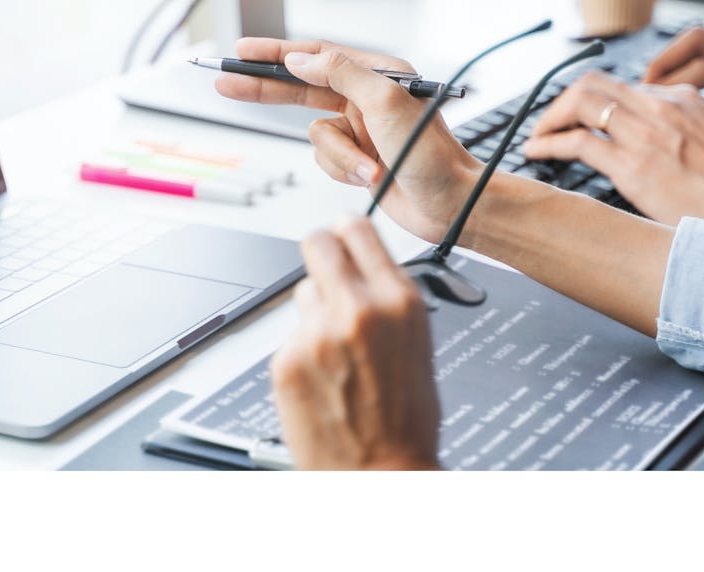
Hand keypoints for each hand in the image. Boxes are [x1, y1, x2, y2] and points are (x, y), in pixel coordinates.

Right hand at [215, 39, 481, 242]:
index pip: (316, 56)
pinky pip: (327, 161)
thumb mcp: (386, 102)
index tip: (243, 52)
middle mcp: (367, 97)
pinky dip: (345, 171)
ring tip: (370, 168)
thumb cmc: (432, 154)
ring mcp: (361, 130)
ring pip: (317, 137)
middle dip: (267, 90)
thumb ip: (340, 74)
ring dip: (340, 156)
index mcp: (378, 73)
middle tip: (227, 84)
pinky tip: (370, 177)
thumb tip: (300, 60)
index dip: (276, 53)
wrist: (452, 205)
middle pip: (301, 88)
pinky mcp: (358, 158)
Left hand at [272, 216, 440, 470]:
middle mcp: (357, 309)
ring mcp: (317, 333)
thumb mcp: (417, 346)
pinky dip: (301, 353)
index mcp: (399, 302)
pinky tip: (321, 380)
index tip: (341, 231)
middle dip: (318, 249)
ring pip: (303, 294)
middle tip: (321, 263)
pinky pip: (290, 337)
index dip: (346, 230)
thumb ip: (388, 301)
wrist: (381, 473)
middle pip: (317, 243)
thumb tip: (364, 269)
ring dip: (314, 312)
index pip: (359, 231)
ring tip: (335, 354)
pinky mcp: (287, 359)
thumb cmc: (406, 421)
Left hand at [525, 72, 703, 226]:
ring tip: (538, 136)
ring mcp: (644, 134)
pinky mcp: (630, 166)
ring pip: (579, 104)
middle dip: (564, 101)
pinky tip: (537, 153)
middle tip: (550, 122)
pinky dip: (549, 144)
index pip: (624, 87)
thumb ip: (702, 125)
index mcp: (683, 99)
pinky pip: (576, 143)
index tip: (582, 117)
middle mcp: (659, 107)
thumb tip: (686, 131)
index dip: (596, 101)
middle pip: (594, 84)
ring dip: (550, 119)